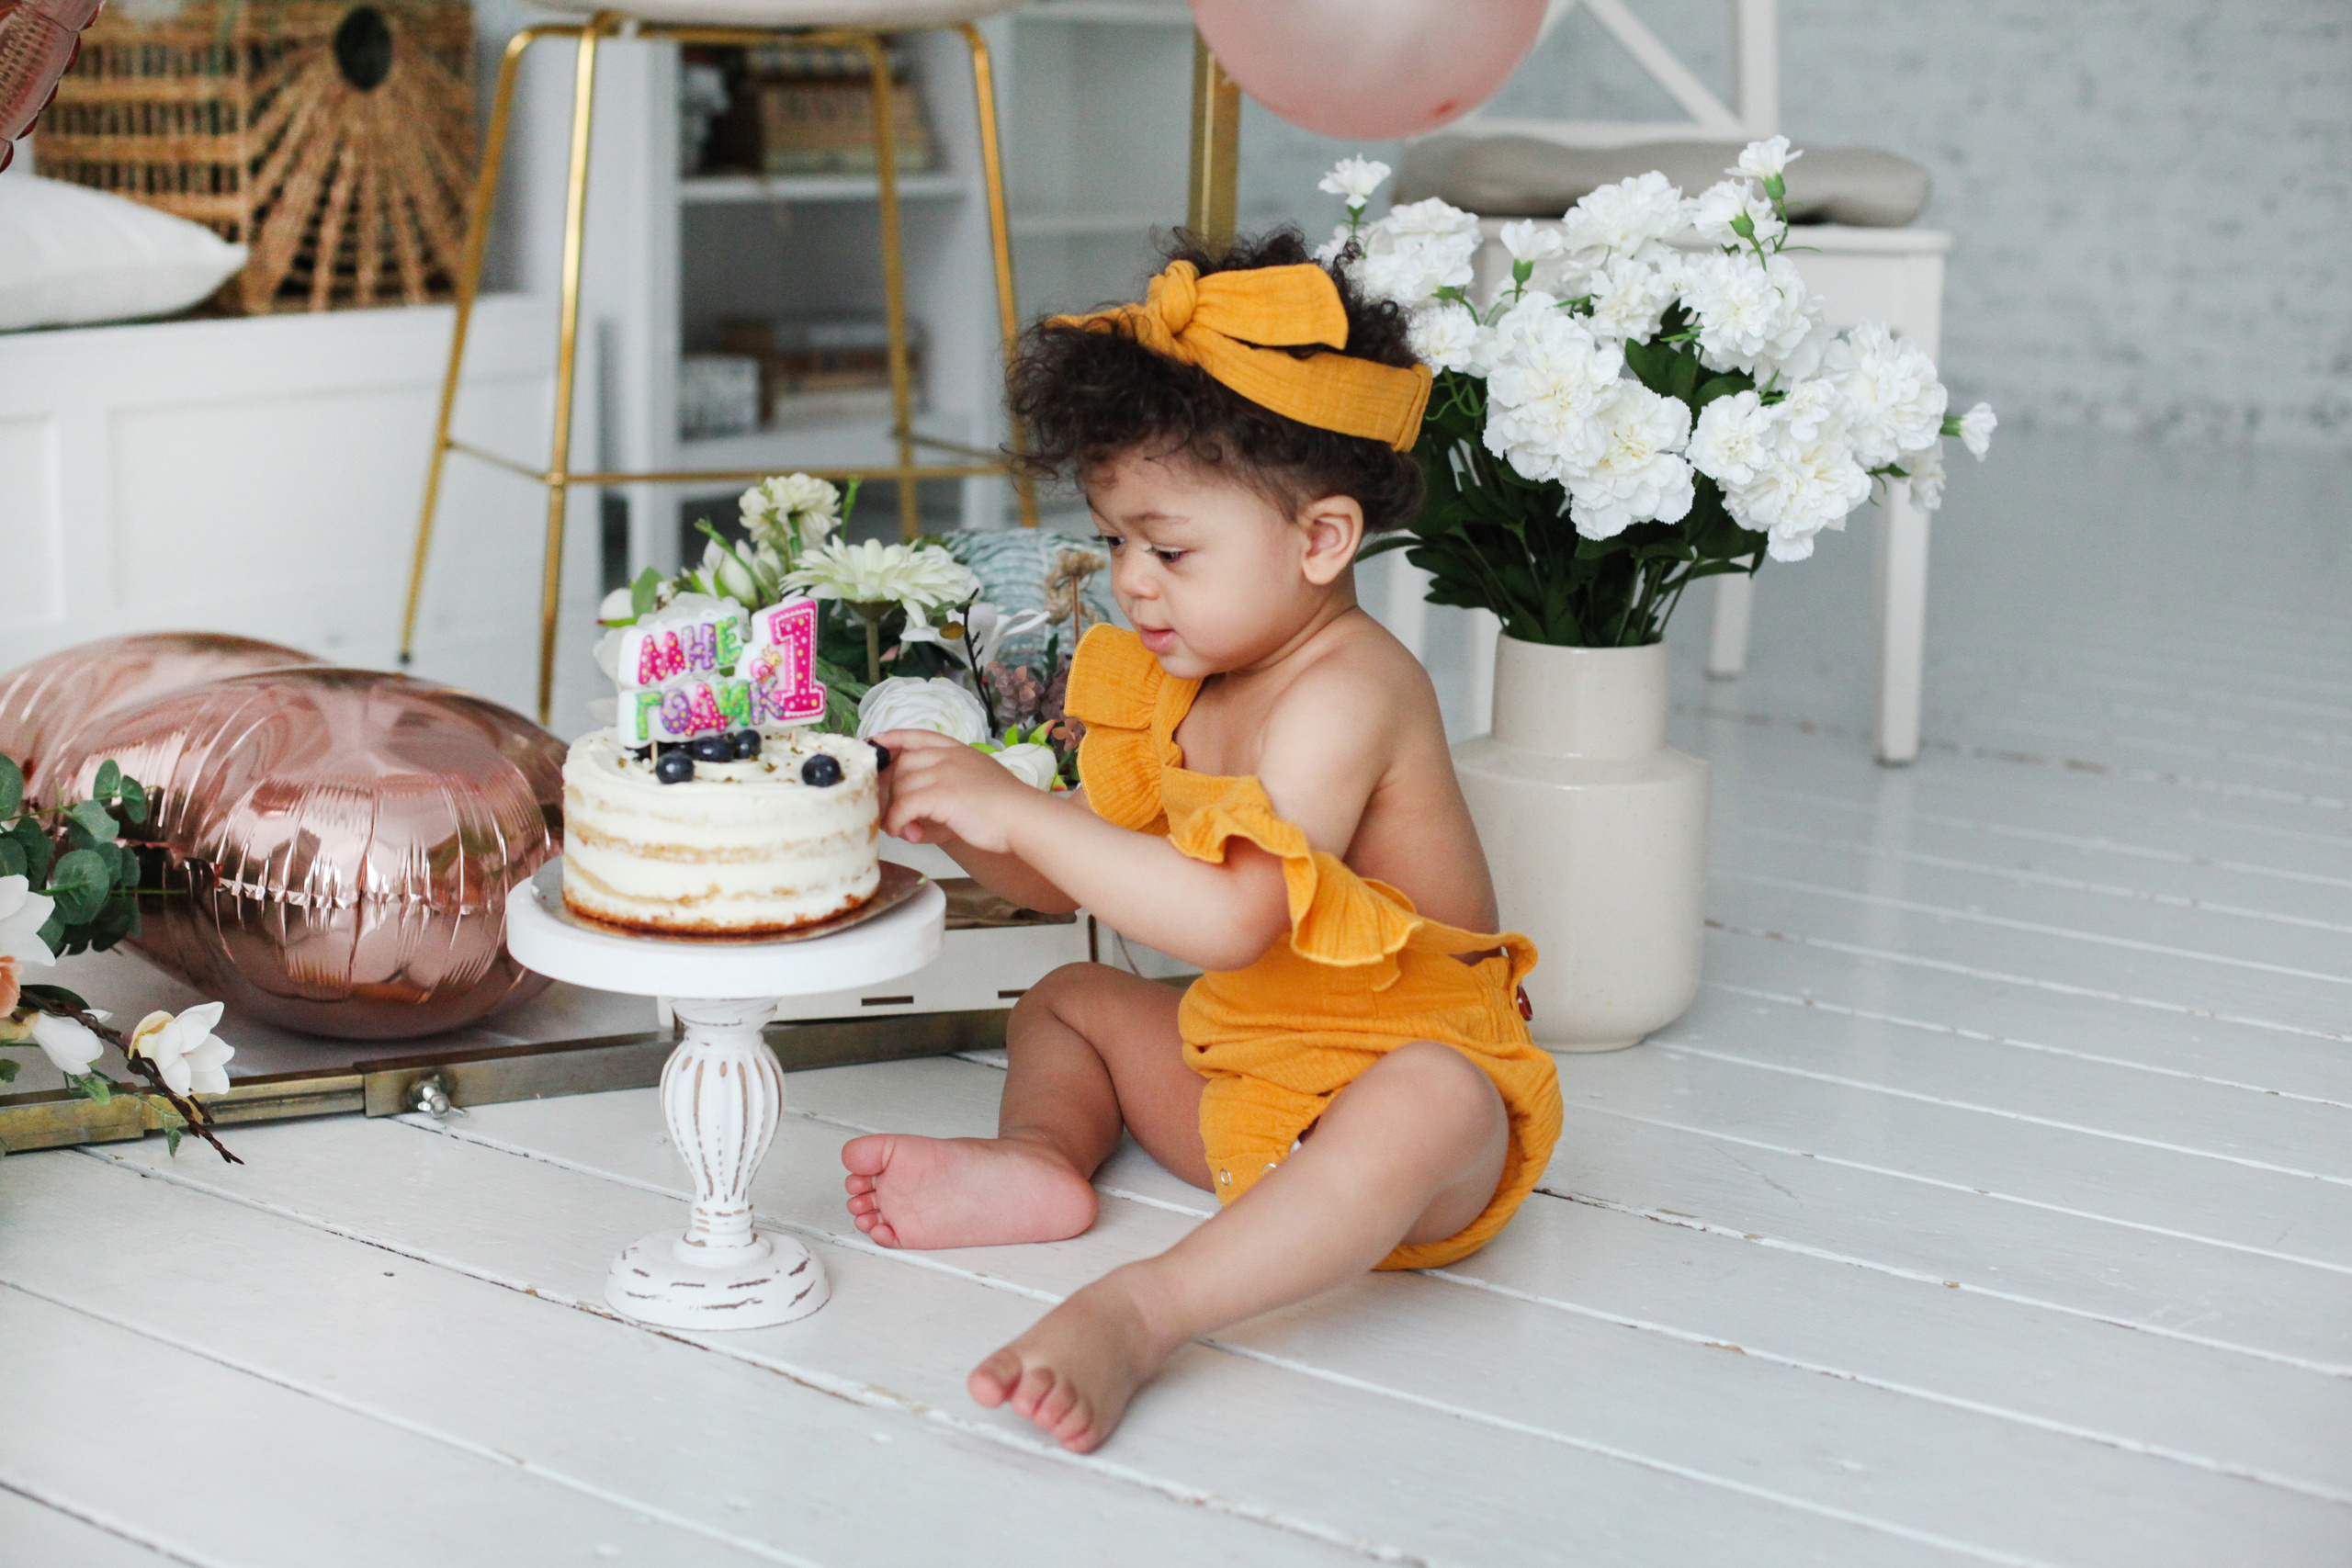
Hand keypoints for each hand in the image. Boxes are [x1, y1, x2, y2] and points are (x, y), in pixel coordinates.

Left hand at [872, 729, 1047, 855]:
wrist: (1024, 818)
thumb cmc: (1006, 810)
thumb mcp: (975, 789)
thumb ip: (941, 800)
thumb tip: (909, 827)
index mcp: (958, 750)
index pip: (919, 736)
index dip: (895, 738)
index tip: (877, 742)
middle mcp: (948, 756)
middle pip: (902, 765)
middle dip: (889, 789)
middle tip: (891, 814)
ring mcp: (944, 772)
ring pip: (900, 786)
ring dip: (895, 811)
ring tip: (905, 830)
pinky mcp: (941, 793)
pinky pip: (904, 807)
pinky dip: (898, 822)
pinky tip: (905, 834)